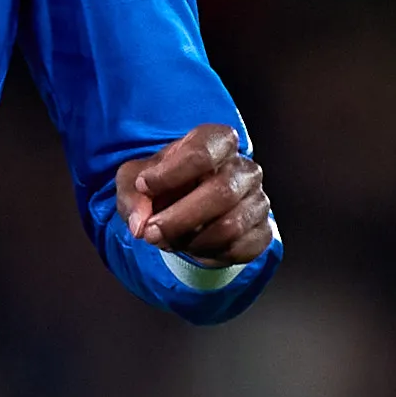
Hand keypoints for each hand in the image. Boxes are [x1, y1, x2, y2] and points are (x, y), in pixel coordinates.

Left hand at [115, 123, 272, 263]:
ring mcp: (258, 200)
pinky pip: (239, 249)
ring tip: (168, 240)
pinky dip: (208, 255)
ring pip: (231, 226)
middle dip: (179, 219)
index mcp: (218, 141)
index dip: (170, 173)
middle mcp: (244, 168)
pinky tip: (193, 247)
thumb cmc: (164, 186)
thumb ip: (133, 195)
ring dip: (190, 241)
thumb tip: (140, 223)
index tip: (144, 186)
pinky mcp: (263, 232)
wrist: (186, 210)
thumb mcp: (136, 181)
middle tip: (150, 232)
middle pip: (222, 192)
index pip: (203, 152)